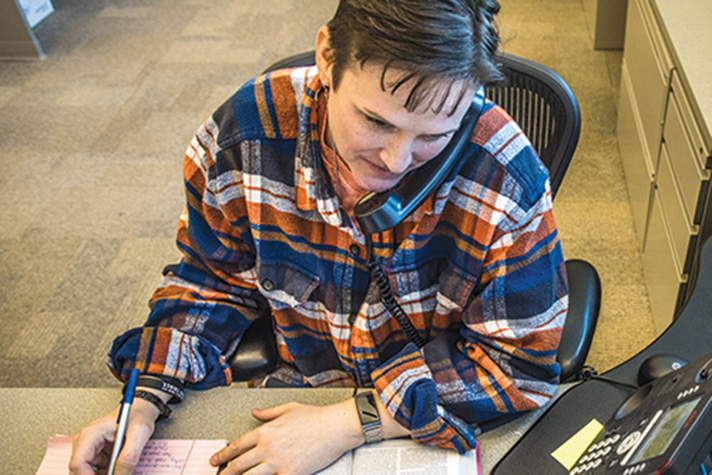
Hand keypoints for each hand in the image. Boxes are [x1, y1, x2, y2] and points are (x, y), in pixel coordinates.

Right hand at [69, 397, 161, 474]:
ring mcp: (90, 450)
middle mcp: (85, 443)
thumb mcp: (139, 434)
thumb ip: (129, 457)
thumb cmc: (137, 416)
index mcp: (91, 434)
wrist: (140, 411)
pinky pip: (96, 473)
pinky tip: (119, 470)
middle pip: (79, 471)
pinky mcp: (96, 456)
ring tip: (121, 470)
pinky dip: (106, 474)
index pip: (78, 463)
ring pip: (87, 474)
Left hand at [210, 400, 364, 474]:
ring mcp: (278, 462)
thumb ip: (268, 413)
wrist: (335, 427)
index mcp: (266, 431)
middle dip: (226, 473)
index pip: (238, 445)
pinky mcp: (291, 473)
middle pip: (239, 465)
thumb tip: (255, 413)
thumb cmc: (316, 417)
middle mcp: (268, 447)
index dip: (224, 454)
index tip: (216, 459)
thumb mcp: (289, 408)